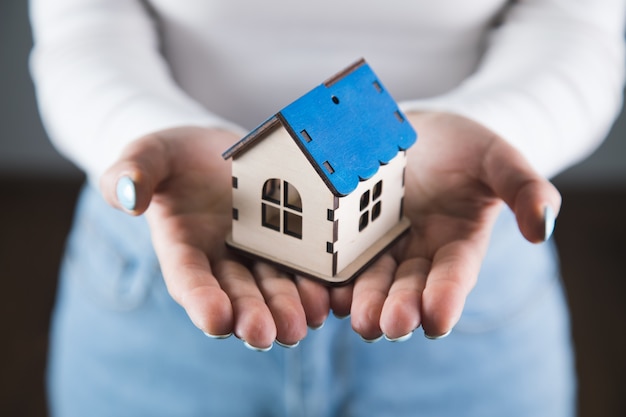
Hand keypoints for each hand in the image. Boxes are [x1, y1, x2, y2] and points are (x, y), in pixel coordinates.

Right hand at [100, 127, 329, 349]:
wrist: (216, 150)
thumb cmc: (175, 155)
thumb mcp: (149, 153)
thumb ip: (132, 173)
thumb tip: (128, 196)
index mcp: (183, 247)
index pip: (188, 278)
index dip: (200, 300)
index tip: (215, 319)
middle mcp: (222, 260)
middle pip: (237, 292)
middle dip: (251, 314)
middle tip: (265, 334)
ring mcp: (258, 253)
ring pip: (274, 286)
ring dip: (289, 307)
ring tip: (307, 321)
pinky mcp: (288, 243)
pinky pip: (305, 265)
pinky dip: (319, 283)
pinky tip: (334, 296)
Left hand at [333, 112, 560, 340]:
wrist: (419, 131)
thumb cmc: (465, 147)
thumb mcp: (498, 158)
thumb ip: (525, 188)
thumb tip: (544, 226)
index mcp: (458, 244)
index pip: (454, 277)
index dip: (446, 297)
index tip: (437, 319)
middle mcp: (417, 254)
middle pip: (407, 288)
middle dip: (398, 308)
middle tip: (387, 326)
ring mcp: (381, 246)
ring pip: (370, 281)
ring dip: (361, 301)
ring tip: (351, 313)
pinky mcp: (350, 234)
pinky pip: (337, 259)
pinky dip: (328, 277)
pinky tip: (316, 288)